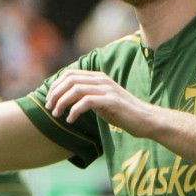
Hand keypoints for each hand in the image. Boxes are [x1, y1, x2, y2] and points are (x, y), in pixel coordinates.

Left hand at [44, 69, 163, 136]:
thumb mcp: (101, 101)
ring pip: (75, 89)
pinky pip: (86, 102)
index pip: (69, 74)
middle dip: (55, 93)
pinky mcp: (111, 101)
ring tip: (57, 114)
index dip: (55, 85)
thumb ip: (87, 96)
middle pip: (70, 80)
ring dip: (62, 102)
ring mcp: (107, 89)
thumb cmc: (123, 113)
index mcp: (98, 78)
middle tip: (49, 107)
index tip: (49, 99)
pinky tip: (71, 120)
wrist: (146, 120)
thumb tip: (66, 98)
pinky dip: (74, 111)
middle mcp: (102, 80)